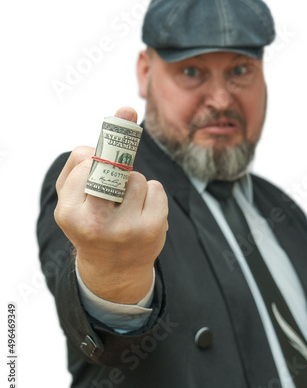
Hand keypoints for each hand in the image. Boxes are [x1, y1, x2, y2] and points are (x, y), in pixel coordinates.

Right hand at [54, 106, 167, 303]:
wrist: (115, 270)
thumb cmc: (90, 223)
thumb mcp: (72, 197)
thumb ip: (81, 159)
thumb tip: (121, 117)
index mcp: (69, 214)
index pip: (86, 164)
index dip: (95, 160)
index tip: (106, 149)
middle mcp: (96, 224)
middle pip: (112, 167)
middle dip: (116, 165)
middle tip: (119, 166)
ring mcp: (127, 229)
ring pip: (135, 177)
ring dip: (132, 184)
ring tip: (125, 206)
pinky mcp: (153, 229)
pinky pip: (156, 188)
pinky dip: (150, 194)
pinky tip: (141, 212)